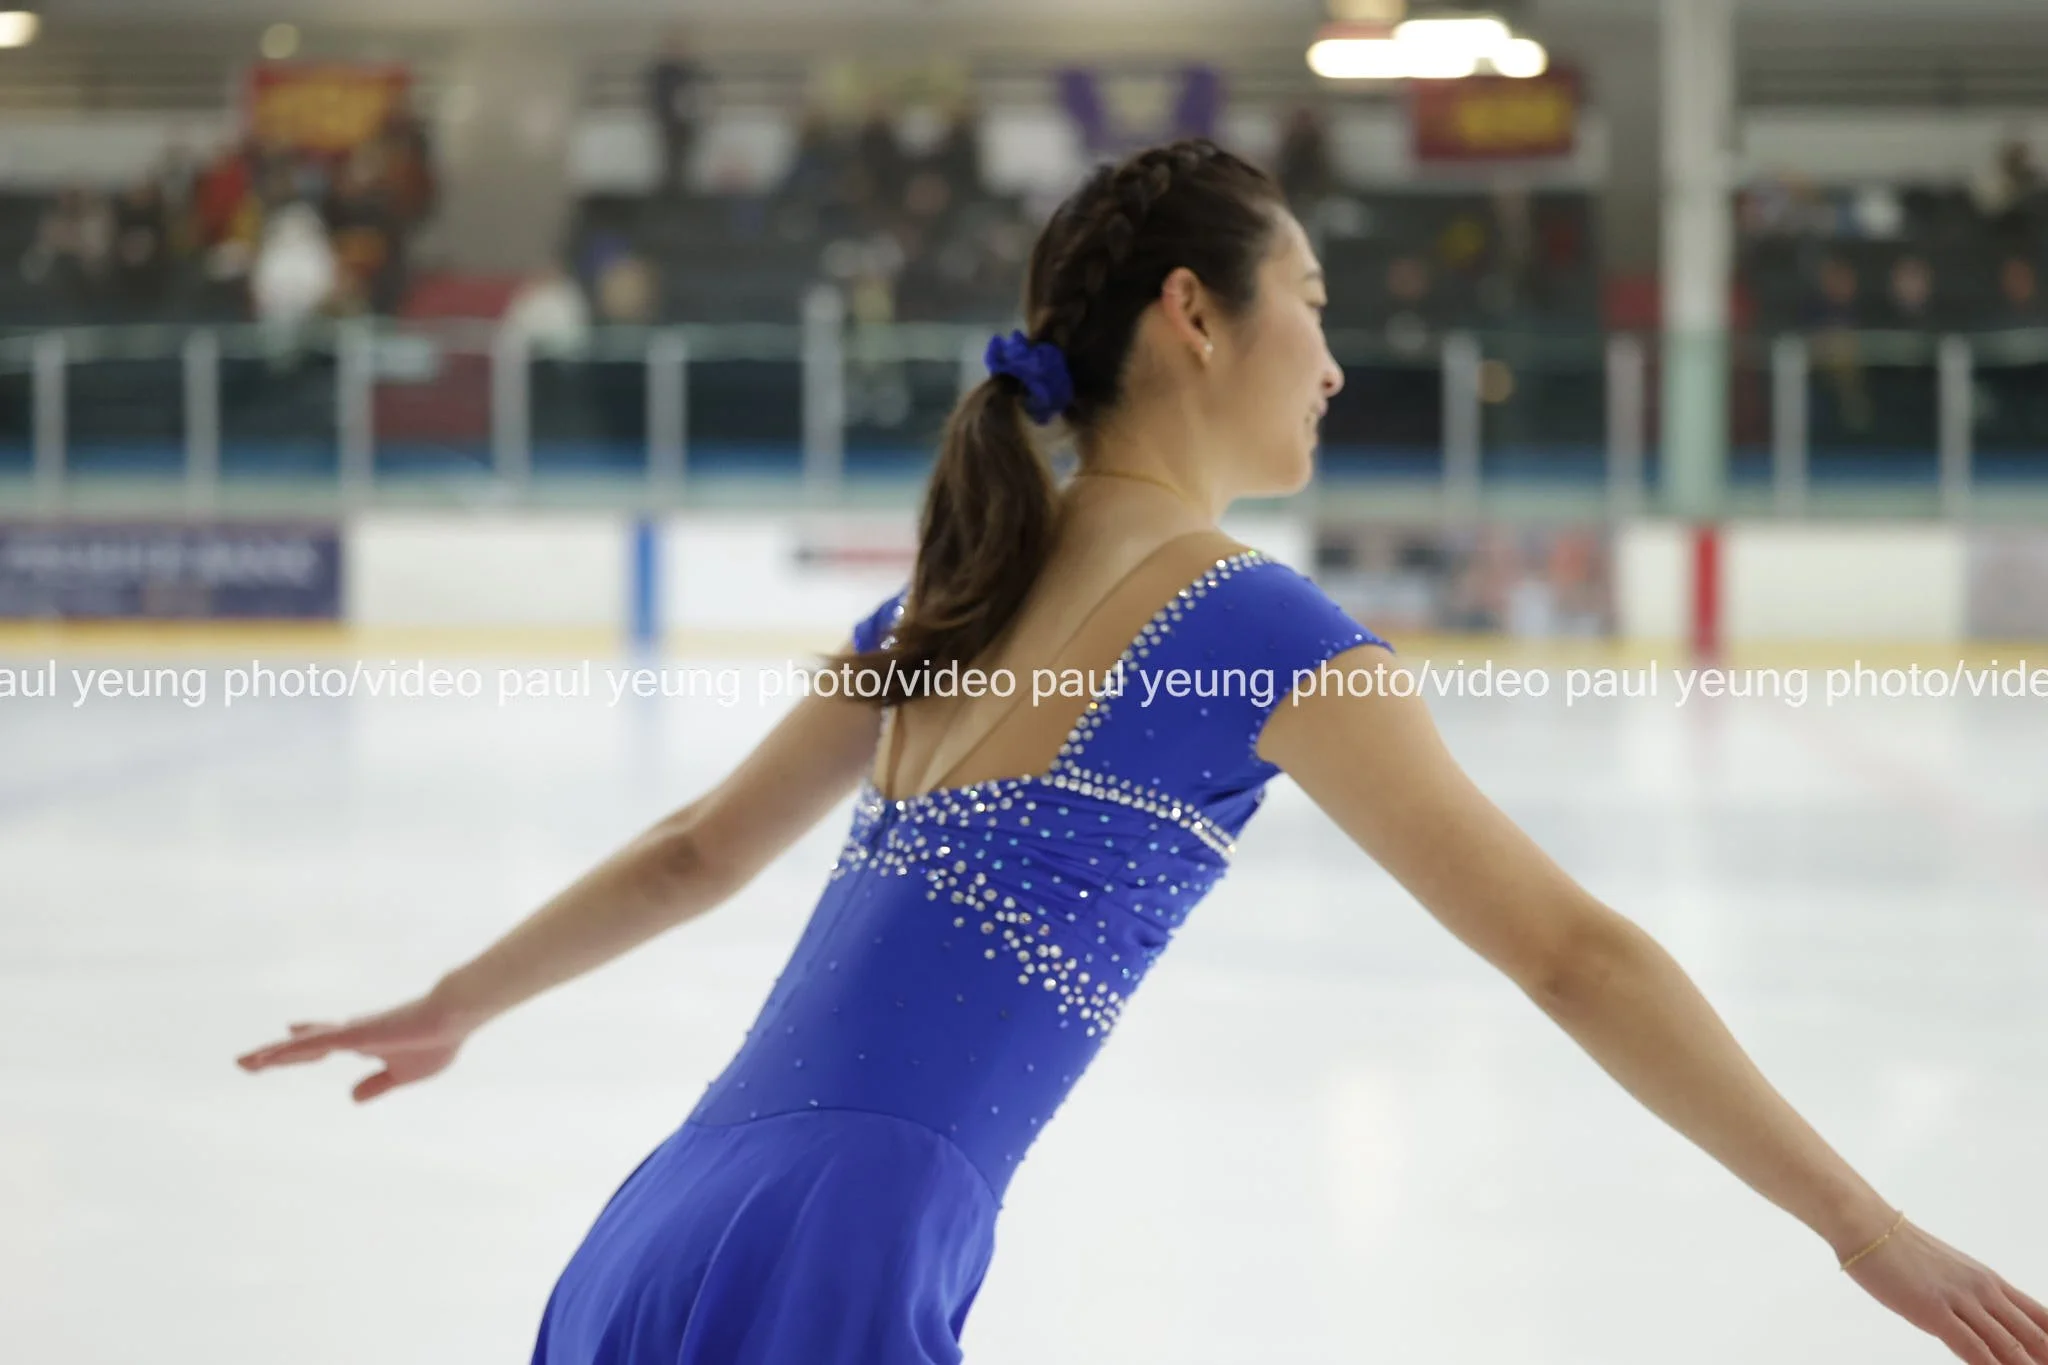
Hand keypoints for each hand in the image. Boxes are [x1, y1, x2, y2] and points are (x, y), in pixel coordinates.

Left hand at [236, 988, 481, 1102]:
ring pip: (302, 1047)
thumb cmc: (437, 1041)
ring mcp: (350, 1033)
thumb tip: (351, 1098)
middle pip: (305, 1046)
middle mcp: (352, 1034)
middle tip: (247, 1062)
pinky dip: (290, 1050)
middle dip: (277, 1054)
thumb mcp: (404, 1074)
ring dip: (272, 1055)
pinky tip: (270, 1054)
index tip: (288, 1034)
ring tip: (243, 1064)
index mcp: (366, 1042)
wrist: (453, 1018)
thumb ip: (377, 1085)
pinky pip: (314, 1044)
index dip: (304, 1043)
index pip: (326, 1043)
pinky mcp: (353, 1034)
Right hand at [1848, 1218, 2047, 1363]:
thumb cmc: (1899, 1248)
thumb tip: (1980, 1326)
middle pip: (2034, 1334)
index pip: (2041, 1317)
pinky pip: (1971, 1346)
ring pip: (2009, 1344)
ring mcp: (1960, 1300)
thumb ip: (1968, 1300)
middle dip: (2046, 1356)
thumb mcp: (1947, 1273)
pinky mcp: (1933, 1309)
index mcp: (1990, 1281)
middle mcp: (1983, 1290)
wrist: (1866, 1226)